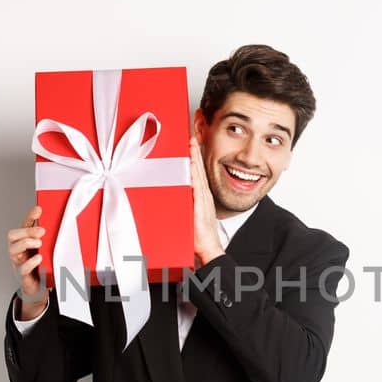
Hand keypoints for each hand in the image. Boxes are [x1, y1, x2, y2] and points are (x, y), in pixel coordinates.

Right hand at [7, 205, 48, 319]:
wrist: (40, 288)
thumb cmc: (44, 265)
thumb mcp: (49, 250)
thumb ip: (53, 240)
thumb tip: (69, 227)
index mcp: (25, 241)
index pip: (23, 225)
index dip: (29, 216)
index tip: (39, 209)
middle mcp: (19, 250)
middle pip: (12, 235)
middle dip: (27, 231)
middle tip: (42, 231)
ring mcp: (18, 263)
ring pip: (13, 249)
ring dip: (26, 243)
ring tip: (39, 243)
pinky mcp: (23, 276)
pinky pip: (22, 268)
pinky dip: (30, 262)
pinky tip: (39, 258)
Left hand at [190, 136, 224, 265]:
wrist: (208, 247)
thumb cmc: (197, 234)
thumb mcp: (188, 213)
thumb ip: (182, 201)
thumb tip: (173, 190)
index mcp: (201, 194)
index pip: (197, 169)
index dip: (194, 154)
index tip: (190, 140)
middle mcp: (203, 193)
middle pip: (198, 167)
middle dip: (194, 150)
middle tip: (191, 134)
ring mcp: (202, 198)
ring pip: (197, 173)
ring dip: (194, 157)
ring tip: (191, 142)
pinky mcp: (200, 205)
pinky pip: (196, 186)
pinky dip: (194, 174)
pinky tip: (190, 164)